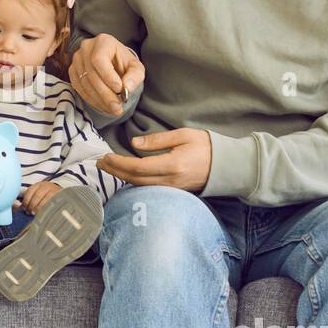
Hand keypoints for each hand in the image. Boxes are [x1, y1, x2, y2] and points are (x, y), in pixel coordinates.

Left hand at [20, 180, 61, 213]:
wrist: (59, 193)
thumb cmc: (44, 196)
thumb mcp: (35, 195)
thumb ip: (27, 200)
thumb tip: (16, 207)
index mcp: (38, 185)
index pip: (30, 191)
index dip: (26, 200)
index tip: (24, 208)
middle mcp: (46, 186)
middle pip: (37, 195)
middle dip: (32, 205)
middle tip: (29, 212)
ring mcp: (53, 190)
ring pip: (45, 198)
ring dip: (39, 207)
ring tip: (34, 213)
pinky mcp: (59, 195)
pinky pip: (52, 201)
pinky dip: (46, 207)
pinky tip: (43, 212)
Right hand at [70, 34, 144, 116]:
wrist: (112, 63)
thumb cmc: (124, 63)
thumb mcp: (135, 67)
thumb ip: (134, 76)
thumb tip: (126, 88)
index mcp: (103, 41)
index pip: (99, 59)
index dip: (108, 76)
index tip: (119, 89)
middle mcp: (86, 48)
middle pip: (92, 74)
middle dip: (105, 94)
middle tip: (117, 107)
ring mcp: (77, 60)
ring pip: (85, 83)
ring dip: (99, 99)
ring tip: (113, 109)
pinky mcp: (72, 71)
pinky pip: (79, 88)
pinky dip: (92, 100)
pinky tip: (103, 105)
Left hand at [97, 128, 212, 191]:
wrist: (228, 166)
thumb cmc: (207, 146)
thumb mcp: (184, 135)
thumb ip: (158, 140)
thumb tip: (135, 143)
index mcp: (173, 165)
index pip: (138, 167)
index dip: (119, 163)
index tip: (106, 156)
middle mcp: (171, 180)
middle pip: (135, 179)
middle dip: (115, 171)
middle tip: (100, 163)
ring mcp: (172, 189)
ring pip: (140, 186)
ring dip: (122, 177)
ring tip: (109, 168)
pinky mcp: (174, 192)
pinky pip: (149, 189)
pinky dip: (134, 182)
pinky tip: (126, 176)